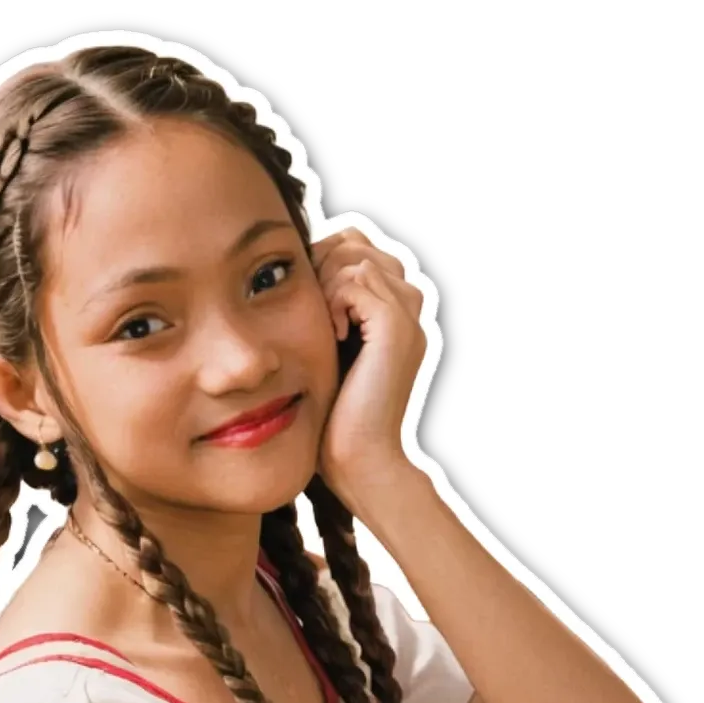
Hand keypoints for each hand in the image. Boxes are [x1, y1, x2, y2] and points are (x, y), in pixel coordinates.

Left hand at [309, 227, 426, 514]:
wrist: (360, 460)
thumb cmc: (334, 418)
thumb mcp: (327, 353)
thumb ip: (325, 313)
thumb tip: (293, 272)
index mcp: (396, 314)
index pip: (358, 247)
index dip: (323, 259)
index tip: (306, 299)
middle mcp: (410, 311)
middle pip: (359, 242)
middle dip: (322, 263)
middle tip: (310, 307)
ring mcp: (408, 319)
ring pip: (358, 256)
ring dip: (327, 282)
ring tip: (324, 323)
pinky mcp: (396, 330)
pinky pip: (357, 279)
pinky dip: (334, 299)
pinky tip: (331, 332)